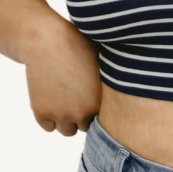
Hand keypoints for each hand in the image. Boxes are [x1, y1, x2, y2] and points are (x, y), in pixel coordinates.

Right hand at [24, 17, 101, 135]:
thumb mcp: (102, 62)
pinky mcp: (41, 112)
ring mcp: (61, 114)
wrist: (46, 40)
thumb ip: (112, 82)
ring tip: (64, 99)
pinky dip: (48, 117)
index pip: (103, 119)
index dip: (96, 108)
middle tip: (75, 96)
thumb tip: (131, 90)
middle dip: (81, 115)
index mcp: (101, 101)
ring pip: (67, 131)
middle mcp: (82, 112)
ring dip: (65, 120)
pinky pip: (48, 127)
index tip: (89, 96)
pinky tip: (50, 98)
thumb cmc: (77, 46)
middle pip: (85, 126)